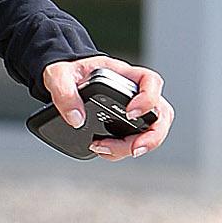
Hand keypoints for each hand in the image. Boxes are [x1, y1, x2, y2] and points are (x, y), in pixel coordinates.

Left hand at [41, 56, 171, 161]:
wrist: (66, 79)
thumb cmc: (69, 71)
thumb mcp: (59, 74)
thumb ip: (64, 92)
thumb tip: (76, 118)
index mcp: (124, 75)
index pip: (151, 82)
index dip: (148, 99)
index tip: (130, 112)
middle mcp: (134, 94)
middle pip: (161, 114)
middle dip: (152, 136)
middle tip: (134, 148)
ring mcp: (133, 111)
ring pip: (151, 132)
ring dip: (134, 146)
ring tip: (105, 149)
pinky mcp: (124, 126)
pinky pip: (133, 141)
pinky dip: (120, 151)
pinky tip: (101, 149)